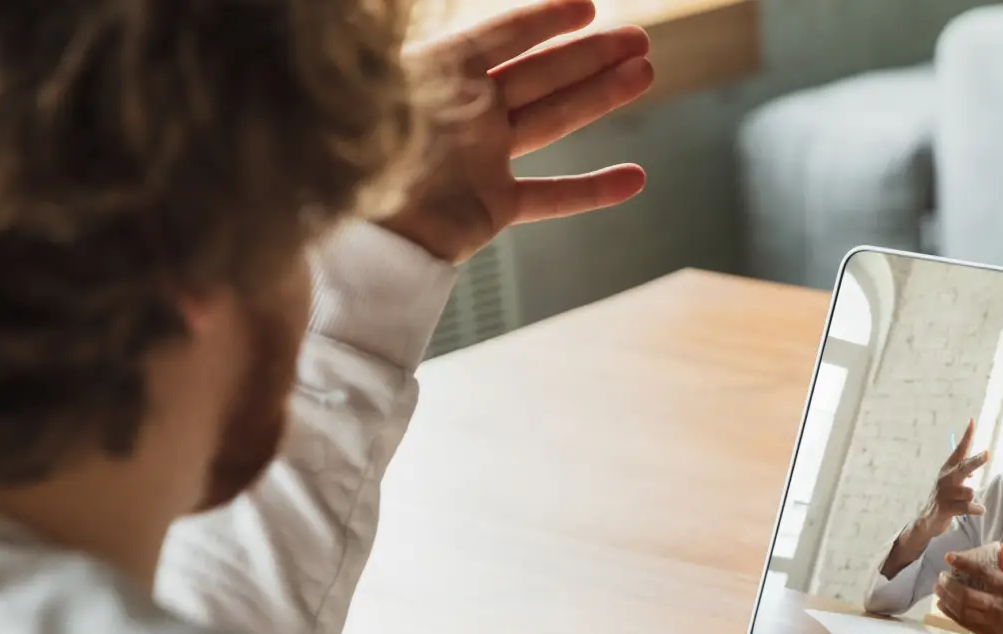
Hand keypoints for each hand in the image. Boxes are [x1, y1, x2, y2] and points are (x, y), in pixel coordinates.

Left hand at [380, 1, 653, 263]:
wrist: (359, 240)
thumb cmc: (358, 160)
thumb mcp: (382, 87)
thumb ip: (418, 55)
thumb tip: (440, 33)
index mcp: (437, 75)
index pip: (500, 36)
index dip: (544, 18)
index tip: (587, 5)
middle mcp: (466, 112)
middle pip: (540, 73)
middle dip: (591, 54)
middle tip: (638, 39)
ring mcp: (482, 158)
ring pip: (554, 120)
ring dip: (600, 97)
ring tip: (644, 72)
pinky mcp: (491, 206)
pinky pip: (551, 195)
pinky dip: (592, 190)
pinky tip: (634, 178)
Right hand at [923, 418, 987, 531]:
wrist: (926, 520)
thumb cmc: (944, 499)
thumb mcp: (952, 483)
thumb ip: (963, 474)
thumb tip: (973, 471)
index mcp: (948, 469)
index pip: (959, 450)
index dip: (967, 436)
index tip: (972, 421)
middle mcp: (945, 478)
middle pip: (964, 467)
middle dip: (976, 461)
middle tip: (987, 454)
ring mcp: (944, 493)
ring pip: (969, 492)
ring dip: (972, 498)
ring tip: (966, 502)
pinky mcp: (945, 508)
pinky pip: (966, 507)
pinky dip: (975, 509)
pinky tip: (980, 510)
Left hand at [935, 544, 1002, 633]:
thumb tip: (999, 551)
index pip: (983, 573)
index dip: (964, 564)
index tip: (950, 557)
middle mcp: (997, 605)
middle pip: (967, 594)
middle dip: (949, 584)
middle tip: (940, 576)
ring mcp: (990, 621)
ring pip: (962, 610)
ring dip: (946, 598)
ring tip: (938, 588)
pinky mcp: (986, 633)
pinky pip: (964, 623)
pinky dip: (950, 613)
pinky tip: (942, 605)